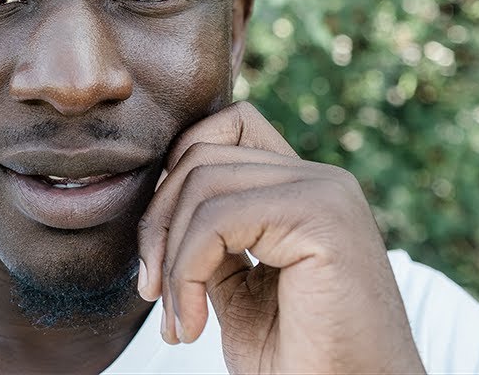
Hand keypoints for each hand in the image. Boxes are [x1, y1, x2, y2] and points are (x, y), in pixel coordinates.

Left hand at [136, 101, 425, 373]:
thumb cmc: (301, 359)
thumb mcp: (239, 288)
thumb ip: (210, 238)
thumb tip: (156, 203)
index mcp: (304, 189)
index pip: (226, 128)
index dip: (174, 175)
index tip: (159, 251)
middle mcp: (321, 180)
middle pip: (201, 155)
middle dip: (156, 223)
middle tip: (153, 293)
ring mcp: (326, 192)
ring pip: (202, 182)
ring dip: (169, 259)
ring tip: (179, 321)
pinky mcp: (322, 218)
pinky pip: (218, 220)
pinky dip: (186, 273)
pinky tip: (194, 325)